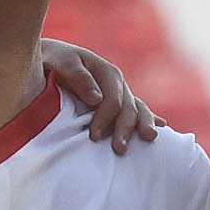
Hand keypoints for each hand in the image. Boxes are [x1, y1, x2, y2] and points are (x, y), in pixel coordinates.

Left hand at [40, 39, 156, 150]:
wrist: (49, 59)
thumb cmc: (51, 60)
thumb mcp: (60, 62)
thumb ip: (77, 77)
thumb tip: (96, 98)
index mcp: (106, 72)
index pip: (113, 100)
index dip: (106, 119)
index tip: (93, 136)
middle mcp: (118, 83)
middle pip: (129, 108)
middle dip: (125, 129)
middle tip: (119, 149)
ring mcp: (121, 92)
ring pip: (139, 109)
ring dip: (143, 125)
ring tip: (148, 139)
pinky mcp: (119, 101)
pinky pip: (138, 110)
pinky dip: (149, 118)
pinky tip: (161, 128)